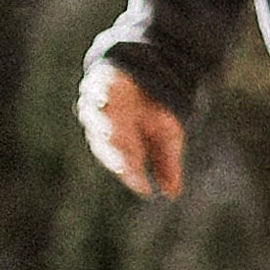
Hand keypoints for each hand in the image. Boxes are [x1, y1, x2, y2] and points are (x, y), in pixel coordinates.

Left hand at [81, 62, 184, 200]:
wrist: (147, 74)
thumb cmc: (154, 110)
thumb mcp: (167, 137)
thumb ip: (167, 163)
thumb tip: (173, 194)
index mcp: (121, 146)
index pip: (126, 164)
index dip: (134, 176)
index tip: (146, 189)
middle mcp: (105, 129)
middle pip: (109, 146)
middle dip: (120, 156)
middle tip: (129, 167)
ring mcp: (98, 108)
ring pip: (99, 122)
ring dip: (105, 127)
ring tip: (114, 133)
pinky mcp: (97, 86)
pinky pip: (96, 93)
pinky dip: (99, 97)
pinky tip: (104, 101)